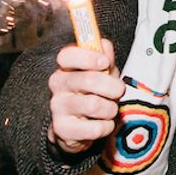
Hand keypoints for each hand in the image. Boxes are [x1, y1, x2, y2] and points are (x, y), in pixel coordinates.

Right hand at [47, 38, 122, 154]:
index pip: (67, 55)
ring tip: (108, 110)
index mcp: (66, 67)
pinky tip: (102, 124)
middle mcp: (58, 84)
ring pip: (95, 105)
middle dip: (113, 87)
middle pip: (89, 79)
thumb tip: (104, 46)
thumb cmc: (93, 94)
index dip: (89, 57)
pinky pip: (95, 128)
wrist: (78, 128)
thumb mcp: (102, 73)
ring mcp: (57, 107)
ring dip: (111, 109)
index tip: (104, 62)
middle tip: (118, 92)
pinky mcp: (62, 129)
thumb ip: (105, 57)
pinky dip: (107, 126)